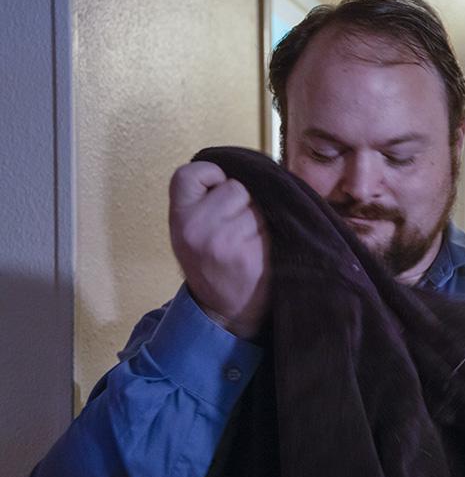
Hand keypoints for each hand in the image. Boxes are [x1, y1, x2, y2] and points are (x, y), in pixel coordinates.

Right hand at [168, 161, 268, 339]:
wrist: (226, 310)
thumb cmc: (211, 264)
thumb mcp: (190, 230)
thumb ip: (203, 199)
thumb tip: (240, 166)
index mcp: (179, 218)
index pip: (190, 173)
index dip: (210, 175)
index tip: (216, 189)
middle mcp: (198, 228)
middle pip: (236, 185)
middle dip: (242, 200)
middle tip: (236, 226)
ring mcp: (226, 241)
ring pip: (258, 203)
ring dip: (260, 216)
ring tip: (249, 239)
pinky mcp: (253, 253)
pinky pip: (273, 222)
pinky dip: (273, 230)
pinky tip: (261, 248)